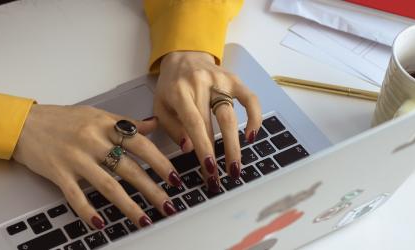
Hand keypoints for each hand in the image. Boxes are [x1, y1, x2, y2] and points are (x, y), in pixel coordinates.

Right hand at [13, 104, 181, 228]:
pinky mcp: (58, 173)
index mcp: (104, 125)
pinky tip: (101, 224)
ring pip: (108, 186)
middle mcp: (92, 141)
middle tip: (169, 205)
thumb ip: (124, 123)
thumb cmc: (60, 119)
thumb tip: (152, 126)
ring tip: (144, 219)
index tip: (175, 177)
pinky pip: (76, 196)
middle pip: (129, 169)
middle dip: (152, 190)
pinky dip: (89, 212)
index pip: (140, 144)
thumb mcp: (95, 114)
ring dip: (129, 206)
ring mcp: (75, 158)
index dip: (160, 162)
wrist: (24, 123)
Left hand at [154, 51, 261, 191]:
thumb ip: (172, 127)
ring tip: (235, 166)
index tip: (208, 168)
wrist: (183, 55)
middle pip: (215, 122)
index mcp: (180, 91)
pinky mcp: (234, 79)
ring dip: (235, 143)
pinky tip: (251, 136)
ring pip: (231, 115)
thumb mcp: (160, 105)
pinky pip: (250, 99)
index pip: (194, 122)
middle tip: (223, 176)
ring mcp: (220, 81)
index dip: (203, 146)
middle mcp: (201, 84)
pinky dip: (254, 117)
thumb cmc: (170, 86)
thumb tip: (189, 148)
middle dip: (220, 152)